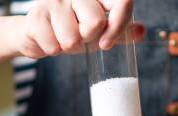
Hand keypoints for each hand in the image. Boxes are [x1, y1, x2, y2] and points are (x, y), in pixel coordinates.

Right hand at [9, 0, 135, 57]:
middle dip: (87, 39)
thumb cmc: (70, 30)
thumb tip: (141, 31)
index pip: (121, 1)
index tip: (107, 43)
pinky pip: (54, 46)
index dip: (118, 25)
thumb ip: (119, 31)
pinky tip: (49, 39)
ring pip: (73, 38)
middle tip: (78, 35)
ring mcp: (54, 0)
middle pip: (95, 23)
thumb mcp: (98, 31)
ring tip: (62, 36)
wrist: (36, 34)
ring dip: (68, 46)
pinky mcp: (36, 15)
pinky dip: (53, 50)